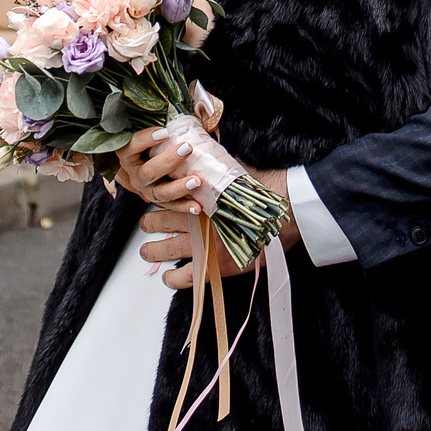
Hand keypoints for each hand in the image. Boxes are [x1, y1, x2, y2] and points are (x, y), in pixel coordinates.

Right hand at [116, 126, 199, 206]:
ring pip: (160, 192)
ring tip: (196, 180)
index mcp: (129, 155)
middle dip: (168, 161)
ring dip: (179, 187)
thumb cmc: (156, 143)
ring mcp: (147, 189)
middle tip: (187, 148)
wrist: (153, 165)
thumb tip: (193, 107)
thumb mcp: (155, 132)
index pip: (130, 147)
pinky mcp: (159, 200)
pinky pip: (171, 206)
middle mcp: (136, 174)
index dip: (145, 139)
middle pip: (148, 171)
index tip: (164, 132)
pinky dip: (185, 207)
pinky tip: (198, 206)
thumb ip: (165, 120)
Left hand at [136, 167, 299, 291]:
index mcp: (198, 195)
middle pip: (162, 221)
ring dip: (154, 250)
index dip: (158, 198)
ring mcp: (204, 244)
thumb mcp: (234, 170)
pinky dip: (173, 279)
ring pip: (167, 249)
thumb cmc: (263, 190)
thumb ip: (214, 167)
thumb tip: (202, 151)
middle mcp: (197, 220)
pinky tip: (168, 277)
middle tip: (146, 224)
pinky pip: (186, 277)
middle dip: (151, 223)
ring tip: (147, 251)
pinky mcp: (215, 266)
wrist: (284, 214)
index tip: (153, 197)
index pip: (167, 196)